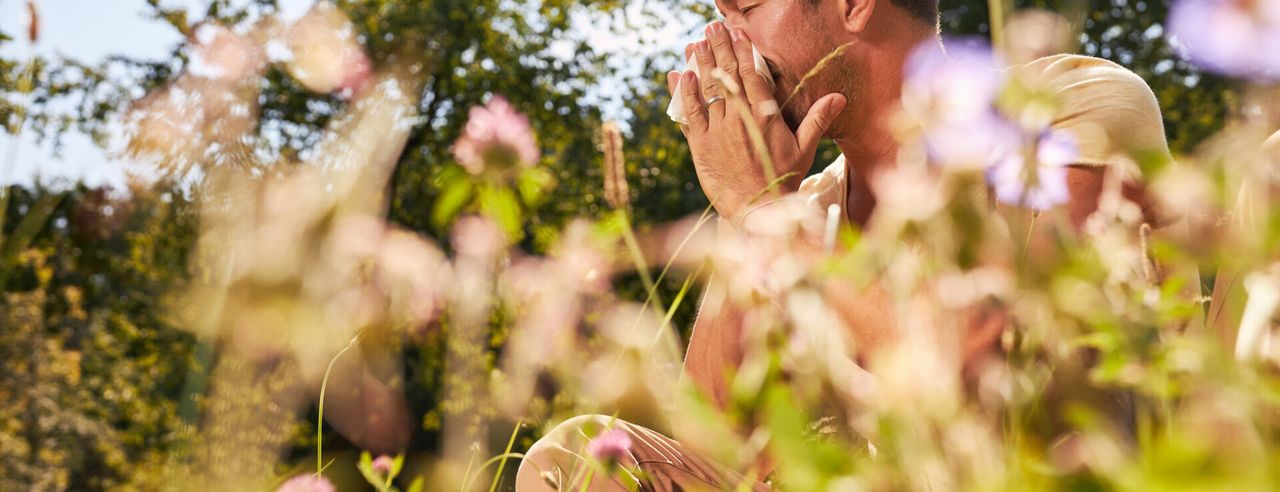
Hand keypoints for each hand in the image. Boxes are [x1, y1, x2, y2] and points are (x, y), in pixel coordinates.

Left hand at [668, 22, 846, 221]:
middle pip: (727, 75)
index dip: (743, 51)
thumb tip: (839, 96)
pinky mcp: (700, 145)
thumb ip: (817, 119)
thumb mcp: (805, 148)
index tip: (737, 32)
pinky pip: (690, 114)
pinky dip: (684, 94)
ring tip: (694, 42)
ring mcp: (718, 131)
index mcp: (765, 116)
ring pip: (706, 90)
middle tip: (712, 27)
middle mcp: (739, 119)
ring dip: (699, 64)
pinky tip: (679, 75)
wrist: (758, 210)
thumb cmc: (784, 180)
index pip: (752, 75)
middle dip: (718, 48)